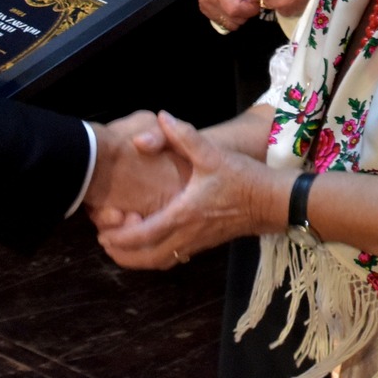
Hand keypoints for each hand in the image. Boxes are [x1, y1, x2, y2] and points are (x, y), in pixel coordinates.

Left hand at [93, 113, 269, 269]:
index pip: (143, 235)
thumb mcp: (213, 153)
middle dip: (122, 254)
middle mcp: (187, 234)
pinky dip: (155, 255)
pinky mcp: (205, 243)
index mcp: (184, 214)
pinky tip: (151, 240)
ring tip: (122, 244)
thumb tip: (162, 116)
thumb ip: (184, 135)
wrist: (275, 201)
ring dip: (138, 258)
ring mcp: (197, 242)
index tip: (103, 230)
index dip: (120, 236)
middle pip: (146, 258)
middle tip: (105, 241)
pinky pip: (173, 257)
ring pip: (160, 261)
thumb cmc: (244, 178)